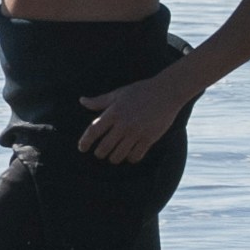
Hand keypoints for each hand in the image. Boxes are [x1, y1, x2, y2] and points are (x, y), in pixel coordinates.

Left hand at [77, 72, 191, 163]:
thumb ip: (100, 101)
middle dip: (99, 153)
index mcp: (114, 112)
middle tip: (100, 153)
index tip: (82, 148)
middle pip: (104, 148)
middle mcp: (123, 124)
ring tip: (114, 155)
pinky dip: (130, 158)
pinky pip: (135, 156)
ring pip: (118, 155)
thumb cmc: (141, 91)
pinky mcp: (149, 138)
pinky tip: (130, 154)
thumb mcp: (118, 94)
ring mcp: (136, 132)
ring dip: (114, 158)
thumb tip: (82, 101)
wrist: (167, 92)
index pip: (93, 131)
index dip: (85, 142)